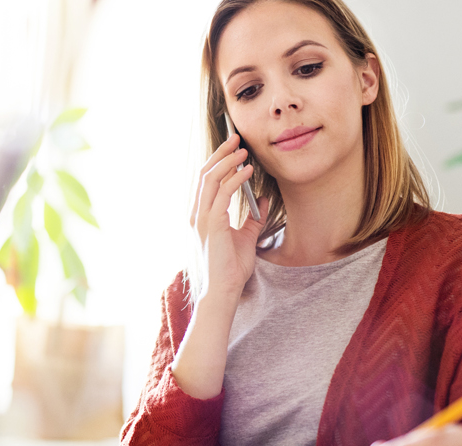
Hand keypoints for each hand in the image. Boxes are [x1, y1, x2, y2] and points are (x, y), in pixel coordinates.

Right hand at [189, 133, 268, 297]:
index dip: (217, 162)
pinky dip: (235, 178)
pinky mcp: (212, 224)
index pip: (205, 181)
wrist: (224, 290)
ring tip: (243, 151)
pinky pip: (222, 193)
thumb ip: (253, 219)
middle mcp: (197, 214)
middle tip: (236, 139)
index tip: (233, 148)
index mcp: (201, 216)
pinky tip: (248, 171)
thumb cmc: (231, 269)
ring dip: (227, 161)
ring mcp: (202, 219)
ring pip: (210, 179)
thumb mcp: (246, 238)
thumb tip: (264, 201)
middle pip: (205, 174)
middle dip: (221, 154)